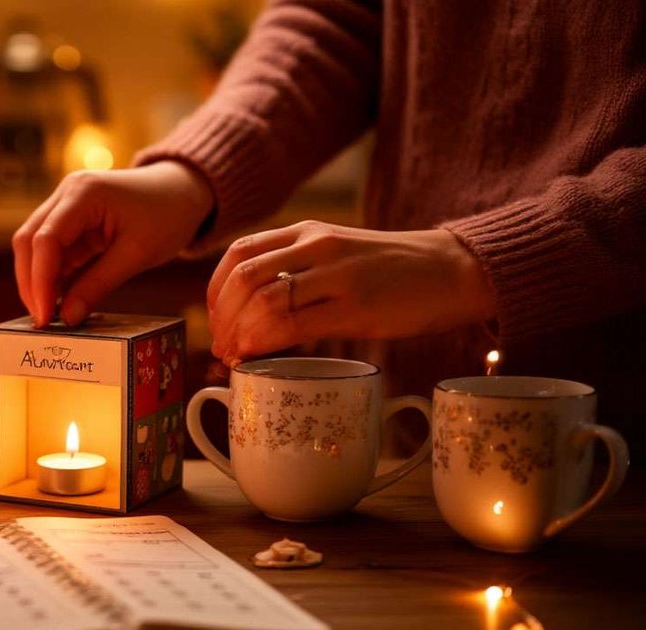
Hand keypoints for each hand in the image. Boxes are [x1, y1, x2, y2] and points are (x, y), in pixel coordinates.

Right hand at [12, 161, 213, 326]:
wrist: (181, 190)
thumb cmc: (167, 214)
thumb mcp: (137, 254)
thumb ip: (99, 285)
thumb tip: (67, 318)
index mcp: (83, 193)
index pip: (45, 240)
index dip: (40, 281)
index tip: (45, 317)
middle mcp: (66, 194)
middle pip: (28, 241)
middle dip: (31, 284)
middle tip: (42, 322)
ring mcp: (65, 205)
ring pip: (34, 247)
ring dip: (39, 281)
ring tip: (50, 316)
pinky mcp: (71, 221)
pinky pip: (52, 251)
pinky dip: (53, 277)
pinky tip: (60, 301)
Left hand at [206, 221, 496, 363]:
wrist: (453, 270)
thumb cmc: (391, 271)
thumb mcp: (336, 254)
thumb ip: (296, 270)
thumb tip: (252, 310)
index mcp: (306, 232)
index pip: (239, 253)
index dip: (216, 290)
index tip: (216, 320)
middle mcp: (315, 246)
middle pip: (243, 278)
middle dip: (222, 318)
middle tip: (221, 347)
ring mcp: (336, 275)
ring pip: (263, 301)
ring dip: (239, 334)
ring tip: (236, 357)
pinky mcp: (355, 308)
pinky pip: (293, 324)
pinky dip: (263, 343)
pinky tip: (255, 357)